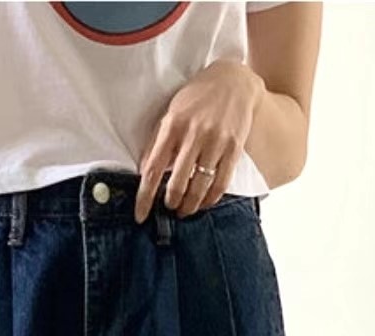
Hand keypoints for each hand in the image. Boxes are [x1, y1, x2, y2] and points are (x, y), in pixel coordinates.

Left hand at [135, 58, 266, 221]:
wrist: (234, 80)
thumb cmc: (197, 99)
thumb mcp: (171, 114)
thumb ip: (157, 143)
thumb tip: (145, 173)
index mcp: (172, 126)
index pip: (153, 170)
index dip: (145, 198)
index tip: (140, 216)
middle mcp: (194, 134)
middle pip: (177, 185)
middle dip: (171, 204)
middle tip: (169, 208)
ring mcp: (216, 142)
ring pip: (199, 188)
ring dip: (189, 206)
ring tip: (185, 210)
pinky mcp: (234, 148)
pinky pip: (220, 184)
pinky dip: (210, 199)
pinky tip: (204, 203)